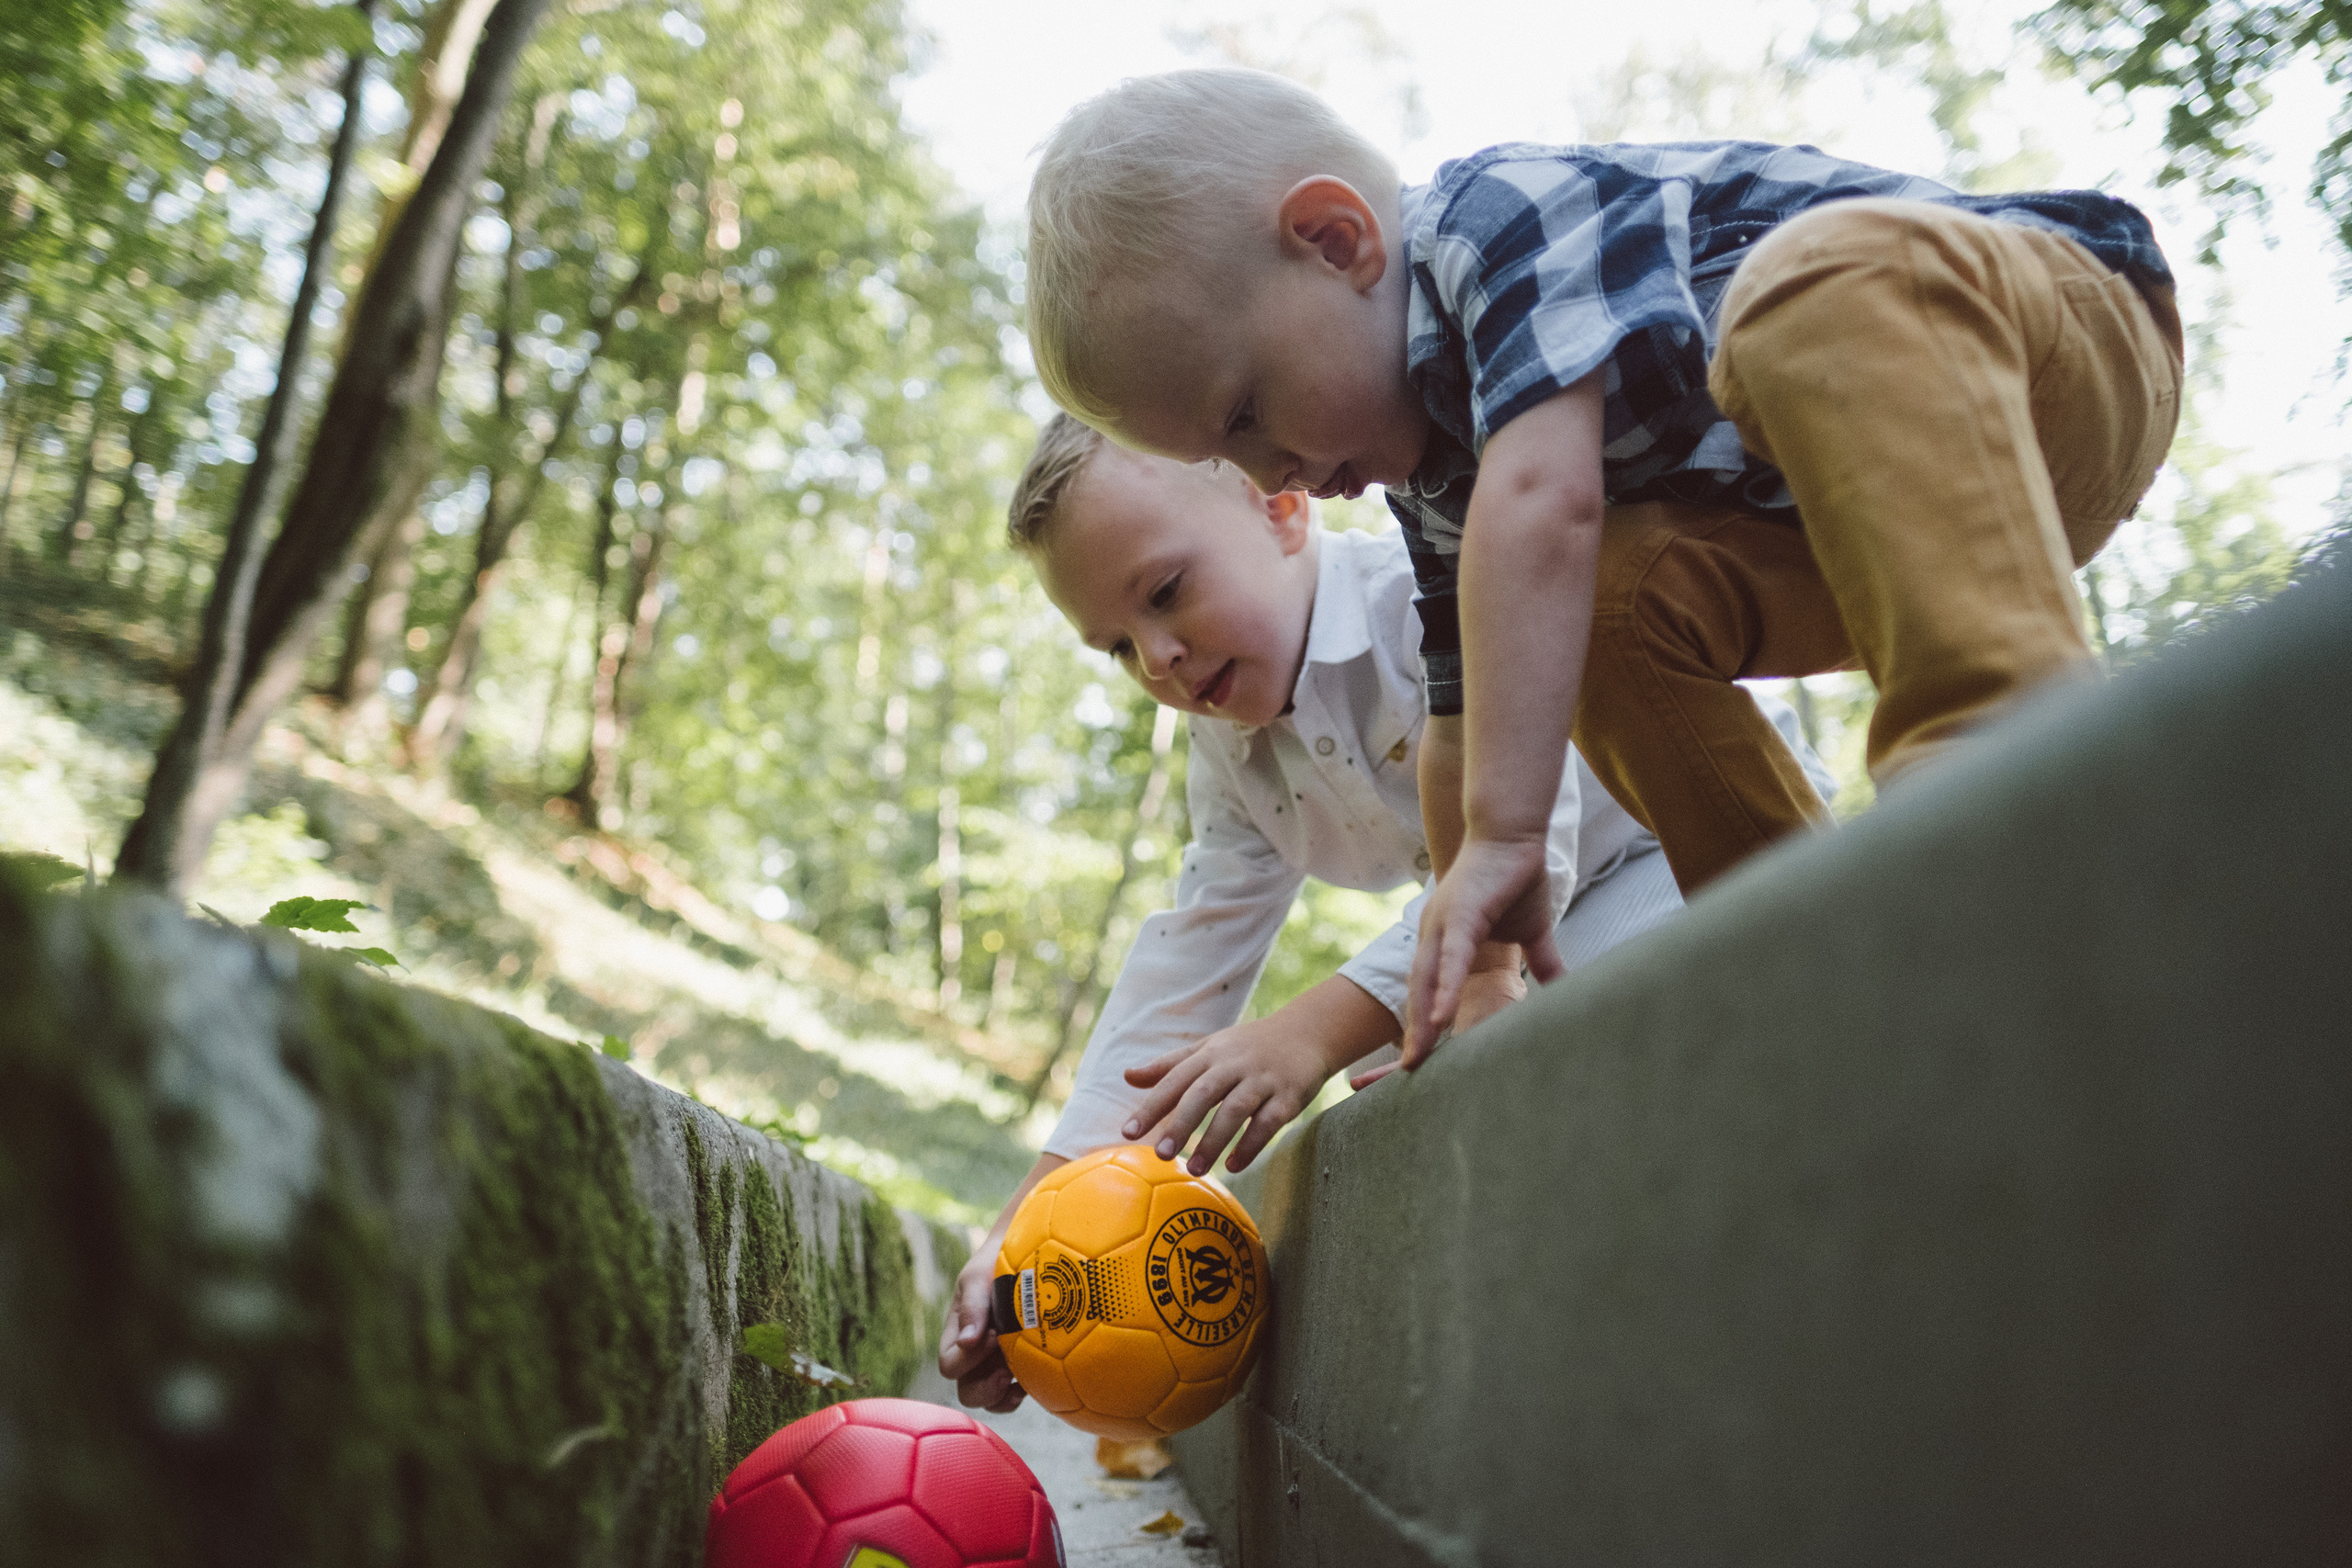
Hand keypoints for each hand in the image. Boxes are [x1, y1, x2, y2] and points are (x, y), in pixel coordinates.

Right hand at [937, 1247, 1024, 1412]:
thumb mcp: (977, 1277)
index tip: (994, 1335)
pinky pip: (1014, 1394)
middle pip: (967, 1392)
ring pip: (990, 1400)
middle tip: (1004, 1369)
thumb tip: (967, 1342)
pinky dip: (1019, 1394)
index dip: (967, 1359)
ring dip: (1001, 1396)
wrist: (1024, 1251)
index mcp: (957, 1334)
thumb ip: (971, 1306)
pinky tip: (1032, 1381)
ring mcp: (997, 1362)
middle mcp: (974, 1354)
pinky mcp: (1021, 1364)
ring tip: (1016, 1381)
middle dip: (984, 1387)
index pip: (949, 1365)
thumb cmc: (995, 1262)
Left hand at [1122, 1013, 1337, 1175]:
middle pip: (1202, 1094)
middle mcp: (1234, 1064)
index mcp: (1210, 1054)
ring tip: (1196, 1170)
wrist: (1308, 1032)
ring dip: (1214, 1141)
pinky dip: (1250, 1145)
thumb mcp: (1208, 1048)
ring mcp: (1262, 1080)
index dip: (1151, 1106)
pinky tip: (1234, 1166)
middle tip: (1161, 1155)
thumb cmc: (1248, 1046)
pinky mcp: (1289, 1097)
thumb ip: (1169, 1065)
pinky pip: (1268, 1123)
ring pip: (1235, 1110)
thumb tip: (1126, 1077)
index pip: (1174, 1080)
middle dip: (1180, 1124)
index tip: (1127, 1132)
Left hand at [1403, 836, 1562, 1065]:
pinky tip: (1440, 1016)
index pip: (1428, 990)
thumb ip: (1541, 960)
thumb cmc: (1517, 875)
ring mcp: (1444, 923)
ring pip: (1428, 980)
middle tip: (1405, 1072)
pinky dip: (1444, 987)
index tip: (1417, 1061)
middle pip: (1418, 993)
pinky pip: (1450, 958)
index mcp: (1446, 941)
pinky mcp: (1461, 912)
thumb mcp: (1530, 929)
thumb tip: (1560, 986)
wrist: (1514, 830)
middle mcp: (1436, 935)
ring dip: (1422, 1019)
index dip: (1422, 1024)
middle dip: (1412, 1032)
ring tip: (1415, 1056)